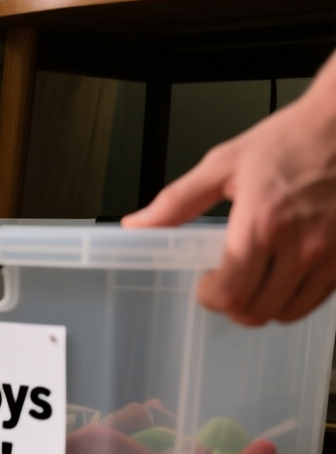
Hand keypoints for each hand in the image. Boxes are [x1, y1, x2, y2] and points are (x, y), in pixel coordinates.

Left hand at [124, 73, 335, 324]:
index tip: (205, 282)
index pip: (230, 293)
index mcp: (263, 222)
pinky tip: (285, 272)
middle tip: (226, 282)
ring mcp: (332, 256)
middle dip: (233, 304)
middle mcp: (301, 246)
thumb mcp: (224, 164)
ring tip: (256, 278)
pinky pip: (319, 299)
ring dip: (265, 304)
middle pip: (257, 311)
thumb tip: (137, 225)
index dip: (210, 297)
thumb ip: (176, 201)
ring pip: (289, 312)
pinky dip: (296, 295)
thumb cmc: (290, 141)